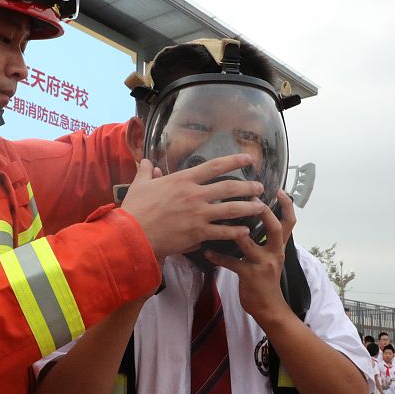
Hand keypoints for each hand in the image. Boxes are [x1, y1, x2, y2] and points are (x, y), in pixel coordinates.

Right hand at [121, 156, 265, 260]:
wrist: (133, 235)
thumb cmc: (135, 209)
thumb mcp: (139, 185)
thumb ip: (146, 172)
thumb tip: (147, 162)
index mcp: (183, 180)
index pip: (215, 166)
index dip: (234, 161)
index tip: (248, 158)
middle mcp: (195, 195)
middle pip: (229, 188)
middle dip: (248, 187)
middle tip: (260, 187)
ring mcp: (199, 215)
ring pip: (231, 210)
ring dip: (248, 208)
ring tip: (260, 207)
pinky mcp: (198, 233)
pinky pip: (223, 232)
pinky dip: (236, 232)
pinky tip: (246, 231)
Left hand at [204, 192, 293, 323]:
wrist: (269, 308)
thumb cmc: (266, 280)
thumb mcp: (271, 257)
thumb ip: (265, 240)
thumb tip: (251, 220)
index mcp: (280, 246)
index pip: (290, 222)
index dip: (287, 205)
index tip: (279, 189)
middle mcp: (274, 253)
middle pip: (275, 228)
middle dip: (263, 212)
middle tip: (250, 198)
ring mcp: (263, 264)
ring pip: (248, 243)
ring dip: (233, 230)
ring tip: (219, 218)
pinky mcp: (249, 275)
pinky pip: (231, 263)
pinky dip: (217, 256)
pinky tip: (206, 251)